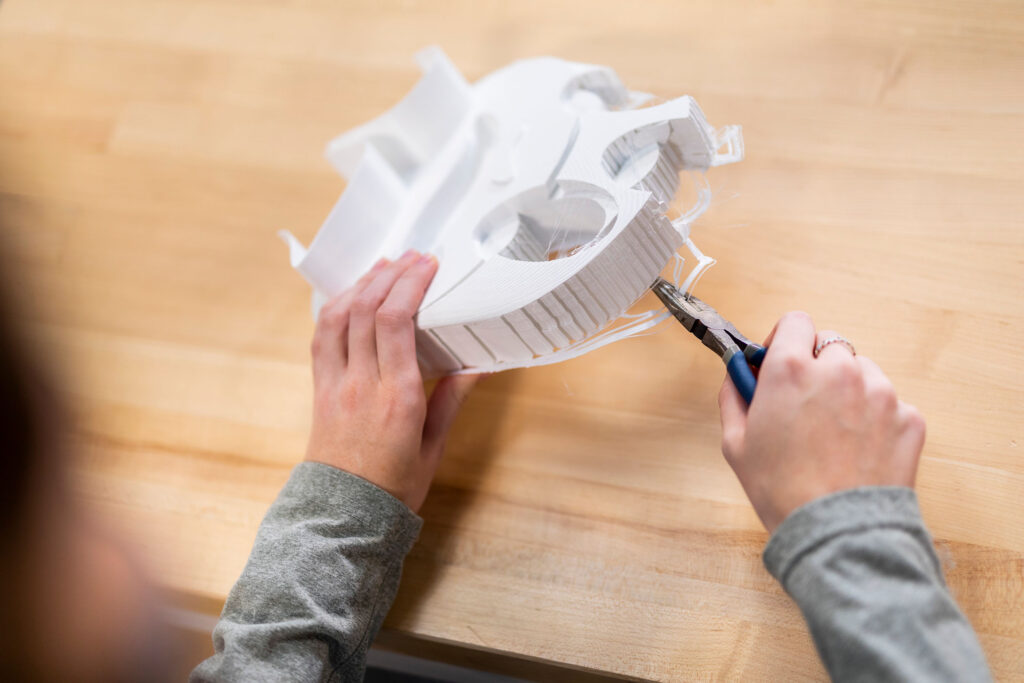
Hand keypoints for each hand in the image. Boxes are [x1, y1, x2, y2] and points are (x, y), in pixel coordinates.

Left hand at [305, 250, 478, 511]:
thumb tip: (478, 365)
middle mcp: (362, 384)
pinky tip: (353, 296)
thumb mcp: (433, 447)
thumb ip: (451, 401)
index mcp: (397, 397)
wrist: (343, 515)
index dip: (409, 285)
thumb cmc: (394, 486)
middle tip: (413, 256)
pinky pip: (322, 336)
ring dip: (361, 284)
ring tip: (384, 266)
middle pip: (367, 310)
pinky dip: (337, 308)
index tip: (429, 264)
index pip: (395, 323)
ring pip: (339, 317)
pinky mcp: (319, 388)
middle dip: (390, 274)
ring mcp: (335, 384)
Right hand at [718, 312, 925, 532]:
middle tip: (806, 404)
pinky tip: (859, 452)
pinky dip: (875, 420)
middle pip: (831, 345)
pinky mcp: (908, 418)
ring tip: (835, 435)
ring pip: (863, 373)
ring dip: (848, 391)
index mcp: (792, 370)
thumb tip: (737, 374)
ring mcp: (880, 392)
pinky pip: (890, 404)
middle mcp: (838, 370)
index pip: (795, 321)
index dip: (785, 339)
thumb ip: (734, 396)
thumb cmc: (781, 491)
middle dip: (818, 367)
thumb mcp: (735, 443)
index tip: (780, 361)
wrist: (837, 533)